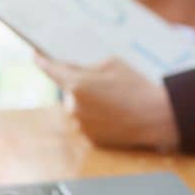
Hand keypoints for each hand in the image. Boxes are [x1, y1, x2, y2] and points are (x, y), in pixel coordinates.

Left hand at [36, 55, 178, 151]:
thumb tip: (73, 70)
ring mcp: (83, 125)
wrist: (158, 117)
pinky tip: (117, 112)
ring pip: (79, 107)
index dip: (42, 61)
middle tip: (102, 82)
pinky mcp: (92, 139)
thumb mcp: (112, 64)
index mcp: (77, 84)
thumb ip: (87, 67)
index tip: (36, 56)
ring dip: (89, 101)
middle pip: (68, 90)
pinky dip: (97, 116)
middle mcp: (74, 107)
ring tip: (115, 99)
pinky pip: (88, 122)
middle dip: (79, 84)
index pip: (51, 70)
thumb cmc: (137, 86)